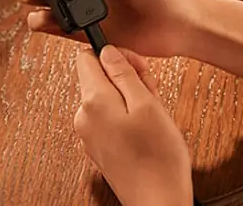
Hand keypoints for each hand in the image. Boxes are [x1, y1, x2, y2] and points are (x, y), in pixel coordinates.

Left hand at [74, 46, 192, 205]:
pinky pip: (109, 119)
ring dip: (130, 97)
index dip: (115, 54)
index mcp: (93, 102)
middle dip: (125, 78)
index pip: (87, 56)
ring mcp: (89, 134)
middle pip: (98, 78)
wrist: (158, 202)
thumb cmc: (158, 159)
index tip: (136, 65)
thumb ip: (124, 73)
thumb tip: (107, 52)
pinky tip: (146, 128)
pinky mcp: (99, 147)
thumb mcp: (148, 104)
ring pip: (107, 98)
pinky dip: (127, 116)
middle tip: (151, 92)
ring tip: (153, 113)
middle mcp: (84, 117)